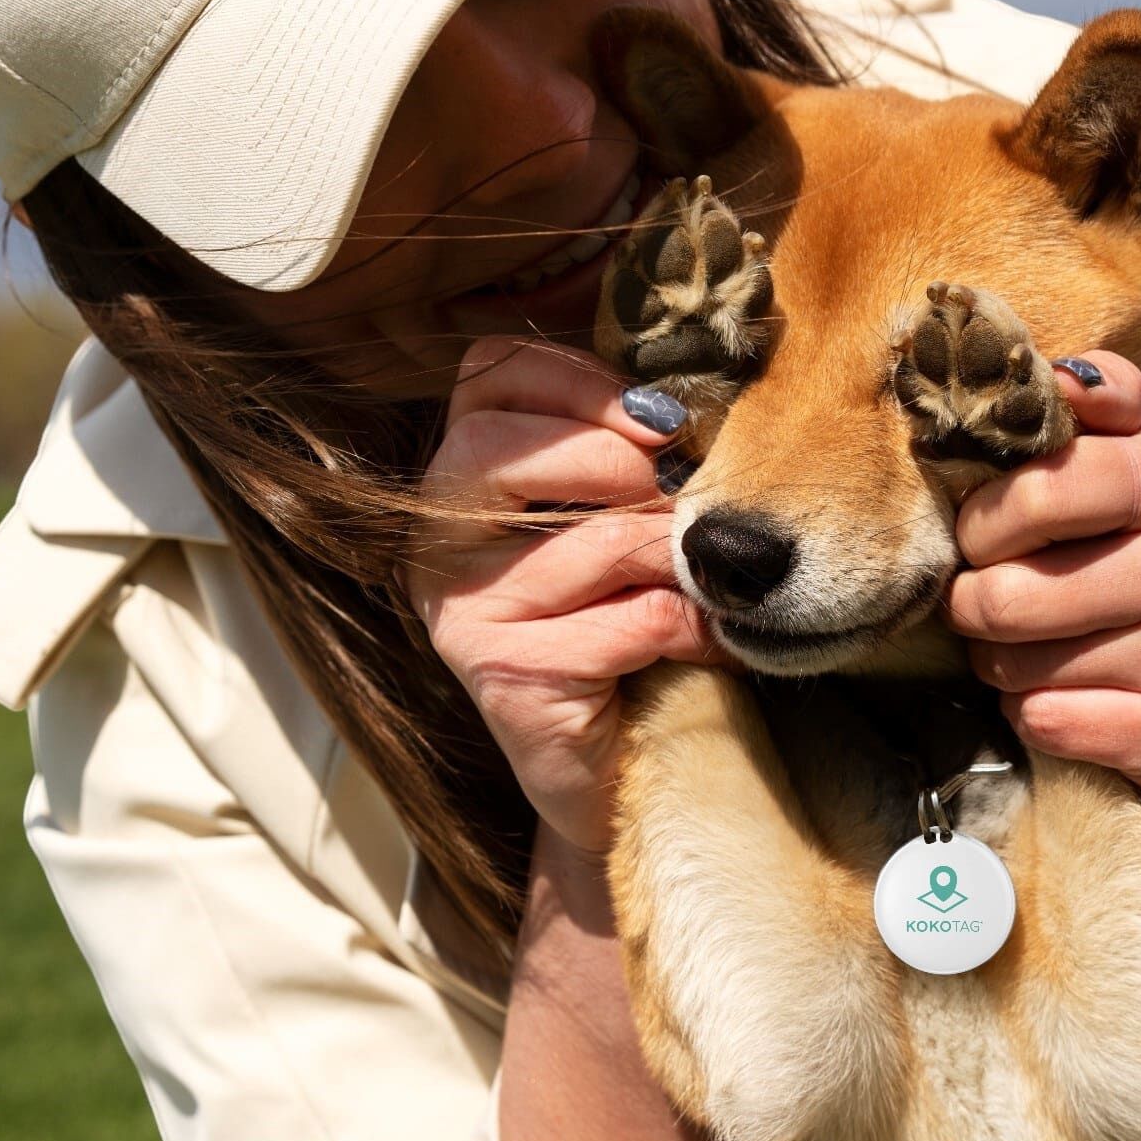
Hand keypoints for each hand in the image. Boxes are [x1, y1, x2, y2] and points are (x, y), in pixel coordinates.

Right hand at [402, 338, 716, 853]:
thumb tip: (681, 399)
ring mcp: (461, 613)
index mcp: (455, 476)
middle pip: (495, 447)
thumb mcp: (607, 512)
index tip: (656, 419)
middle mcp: (435, 539)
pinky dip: (689, 626)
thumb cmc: (617, 616)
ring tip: (703, 577)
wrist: (614, 765)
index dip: (578, 380)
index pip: (486, 375)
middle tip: (677, 491)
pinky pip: (629, 623)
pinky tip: (705, 640)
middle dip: (613, 459)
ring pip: (591, 541)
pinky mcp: (509, 679)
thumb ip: (618, 444)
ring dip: (672, 555)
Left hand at [946, 352, 1140, 796]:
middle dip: (973, 600)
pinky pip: (1049, 721)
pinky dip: (1032, 712)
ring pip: (1021, 664)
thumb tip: (1060, 374)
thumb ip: (1103, 401)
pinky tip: (1062, 693)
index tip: (978, 532)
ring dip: (998, 659)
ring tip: (1026, 642)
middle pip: (1015, 592)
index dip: (983, 518)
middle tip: (982, 596)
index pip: (1042, 488)